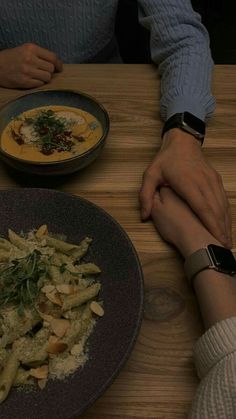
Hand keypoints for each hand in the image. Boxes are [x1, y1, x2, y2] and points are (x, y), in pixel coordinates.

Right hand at [0, 43, 62, 88]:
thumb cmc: (12, 58)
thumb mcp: (25, 50)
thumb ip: (39, 55)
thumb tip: (55, 64)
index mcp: (31, 48)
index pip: (52, 57)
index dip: (58, 64)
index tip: (59, 68)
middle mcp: (30, 59)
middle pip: (51, 68)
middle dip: (50, 72)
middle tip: (44, 72)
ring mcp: (27, 71)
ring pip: (47, 77)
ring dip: (45, 78)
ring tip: (38, 76)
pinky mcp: (25, 82)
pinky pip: (40, 84)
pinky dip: (38, 83)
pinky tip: (32, 80)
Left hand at [139, 128, 231, 247]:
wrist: (182, 141)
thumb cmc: (166, 160)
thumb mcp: (150, 175)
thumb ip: (145, 195)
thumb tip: (144, 216)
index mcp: (188, 183)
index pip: (202, 208)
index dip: (211, 225)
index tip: (216, 239)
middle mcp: (204, 183)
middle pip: (216, 210)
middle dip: (221, 229)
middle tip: (224, 248)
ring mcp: (212, 181)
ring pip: (222, 205)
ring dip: (226, 223)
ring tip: (227, 241)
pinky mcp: (216, 180)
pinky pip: (223, 199)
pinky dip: (226, 213)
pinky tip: (226, 224)